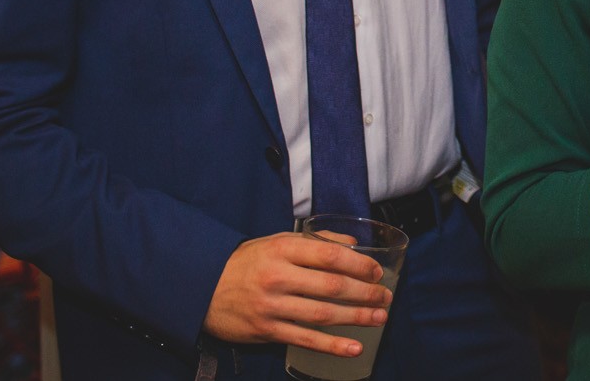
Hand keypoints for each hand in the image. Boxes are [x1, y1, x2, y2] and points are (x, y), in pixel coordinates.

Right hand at [203, 232, 388, 356]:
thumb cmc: (247, 262)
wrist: (203, 286)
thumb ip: (315, 241)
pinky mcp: (267, 331)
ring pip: (322, 314)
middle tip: (386, 296)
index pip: (329, 255)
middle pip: (331, 286)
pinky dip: (332, 346)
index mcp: (282, 249)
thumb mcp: (277, 241)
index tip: (377, 272)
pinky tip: (354, 348)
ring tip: (379, 318)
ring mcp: (272, 306)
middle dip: (365, 293)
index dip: (358, 265)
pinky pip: (305, 339)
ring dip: (356, 318)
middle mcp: (278, 277)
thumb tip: (353, 245)